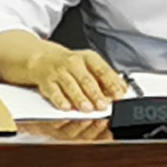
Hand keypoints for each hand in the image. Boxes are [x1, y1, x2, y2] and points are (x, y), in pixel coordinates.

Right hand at [0, 43, 126, 114]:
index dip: (112, 83)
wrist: (43, 59)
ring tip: (87, 108)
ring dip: (79, 98)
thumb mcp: (90, 66)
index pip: (102, 70)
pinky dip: (59, 99)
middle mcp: (73, 62)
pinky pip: (53, 91)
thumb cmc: (70, 65)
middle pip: (86, 79)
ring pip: (70, 85)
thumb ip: (106, 77)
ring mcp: (59, 71)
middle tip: (103, 105)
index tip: (119, 95)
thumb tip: (123, 89)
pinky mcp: (46, 81)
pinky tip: (66, 107)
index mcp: (88, 58)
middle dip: (96, 93)